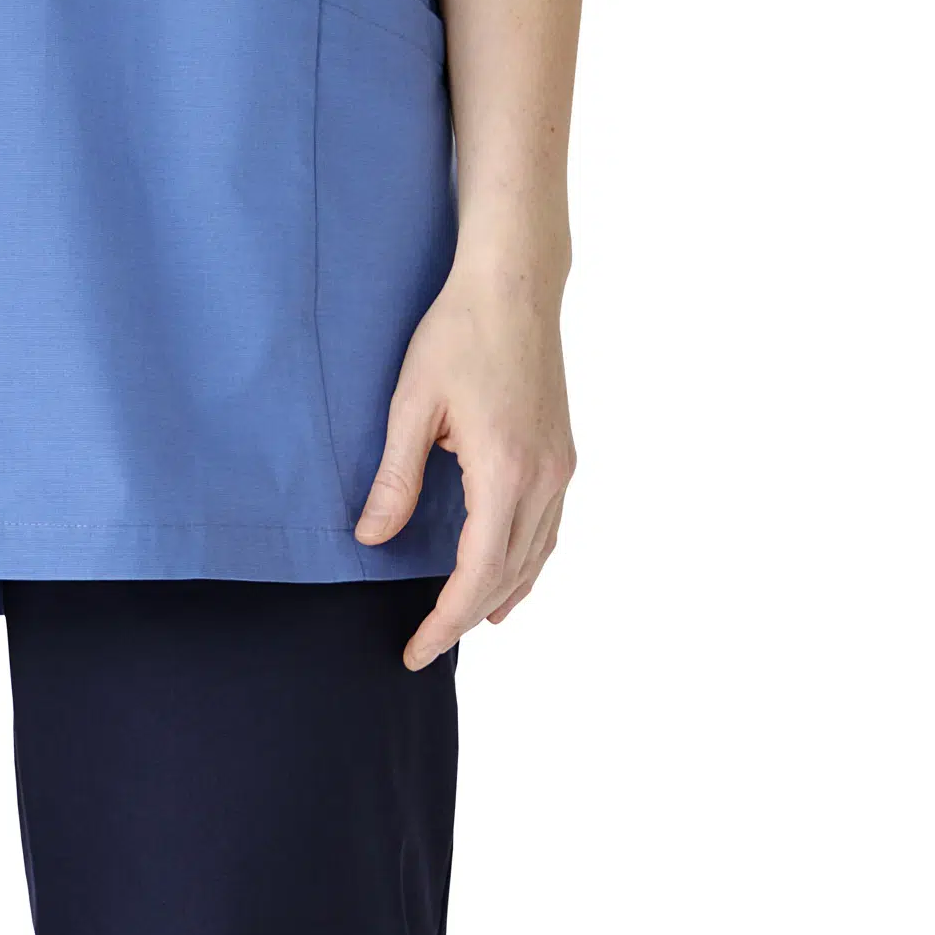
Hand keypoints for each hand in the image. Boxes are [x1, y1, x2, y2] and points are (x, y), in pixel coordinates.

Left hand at [355, 260, 574, 672]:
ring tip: (464, 626)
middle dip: (466, 619)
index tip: (416, 649)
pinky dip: (525, 565)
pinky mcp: (562, 454)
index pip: (477, 574)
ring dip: (500, 597)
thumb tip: (372, 539)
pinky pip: (548, 531)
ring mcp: (560, 467)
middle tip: (424, 647)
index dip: (447, 619)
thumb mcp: (412, 405)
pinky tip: (508, 579)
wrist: (513, 285)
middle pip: (508, 576)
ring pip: (535, 558)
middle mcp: (544, 478)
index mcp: (506, 471)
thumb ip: (395, 479)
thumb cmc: (458, 333)